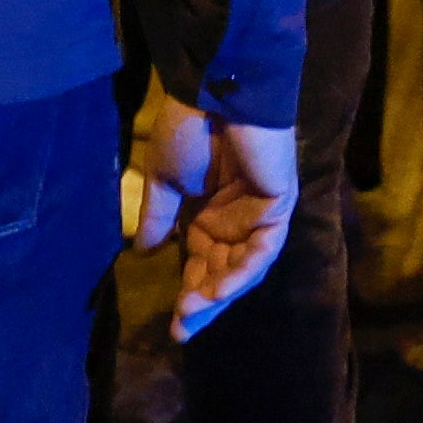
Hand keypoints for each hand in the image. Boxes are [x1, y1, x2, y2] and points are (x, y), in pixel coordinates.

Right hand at [127, 102, 302, 339]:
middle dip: (204, 304)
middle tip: (183, 331)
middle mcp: (234, 221)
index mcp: (207, 215)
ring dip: (220, 293)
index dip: (187, 295)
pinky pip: (263, 249)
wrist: (216, 91)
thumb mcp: (164, 179)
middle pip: (222, 274)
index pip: (200, 265)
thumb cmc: (189, 127)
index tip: (171, 325)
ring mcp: (259, 215)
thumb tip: (145, 252)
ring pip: (243, 268)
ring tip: (194, 312)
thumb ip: (159, 217)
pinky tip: (219, 289)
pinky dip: (243, 271)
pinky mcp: (277, 206)